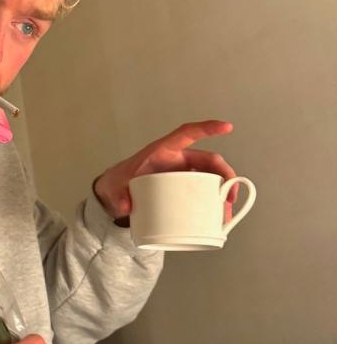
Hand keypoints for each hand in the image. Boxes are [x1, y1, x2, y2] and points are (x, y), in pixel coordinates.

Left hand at [93, 120, 238, 222]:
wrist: (116, 191)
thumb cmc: (119, 182)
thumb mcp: (115, 188)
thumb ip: (118, 195)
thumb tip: (127, 206)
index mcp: (162, 151)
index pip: (187, 133)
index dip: (206, 129)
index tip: (226, 127)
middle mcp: (176, 160)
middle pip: (208, 161)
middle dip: (224, 175)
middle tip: (229, 195)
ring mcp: (181, 174)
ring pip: (210, 178)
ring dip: (222, 192)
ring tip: (226, 211)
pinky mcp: (182, 188)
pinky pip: (203, 191)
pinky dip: (212, 203)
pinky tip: (217, 216)